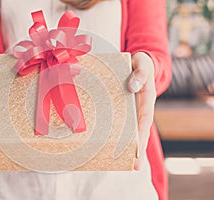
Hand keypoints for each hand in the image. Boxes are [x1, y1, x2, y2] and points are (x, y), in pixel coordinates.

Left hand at [128, 52, 155, 169]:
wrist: (137, 63)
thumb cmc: (140, 63)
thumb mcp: (142, 63)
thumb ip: (140, 73)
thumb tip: (132, 87)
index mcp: (146, 99)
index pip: (144, 119)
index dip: (141, 134)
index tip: (138, 149)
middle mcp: (141, 108)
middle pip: (140, 130)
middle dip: (138, 148)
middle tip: (134, 166)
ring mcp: (133, 110)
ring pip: (132, 130)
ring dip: (129, 146)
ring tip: (125, 164)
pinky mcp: (125, 109)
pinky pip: (123, 123)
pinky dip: (120, 135)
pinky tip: (113, 146)